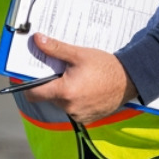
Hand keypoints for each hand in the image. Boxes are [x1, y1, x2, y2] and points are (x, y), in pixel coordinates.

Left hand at [23, 33, 137, 124]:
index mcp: (65, 92)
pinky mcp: (88, 118)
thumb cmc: (105, 67)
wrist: (131, 80)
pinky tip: (84, 88)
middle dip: (50, 85)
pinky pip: (73, 110)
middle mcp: (70, 107)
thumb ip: (56, 49)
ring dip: (63, 93)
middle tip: (59, 72)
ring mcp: (79, 115)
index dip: (27, 86)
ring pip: (60, 104)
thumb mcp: (79, 55)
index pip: (34, 94)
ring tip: (74, 79)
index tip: (27, 78)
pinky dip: (74, 100)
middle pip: (47, 97)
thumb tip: (37, 40)